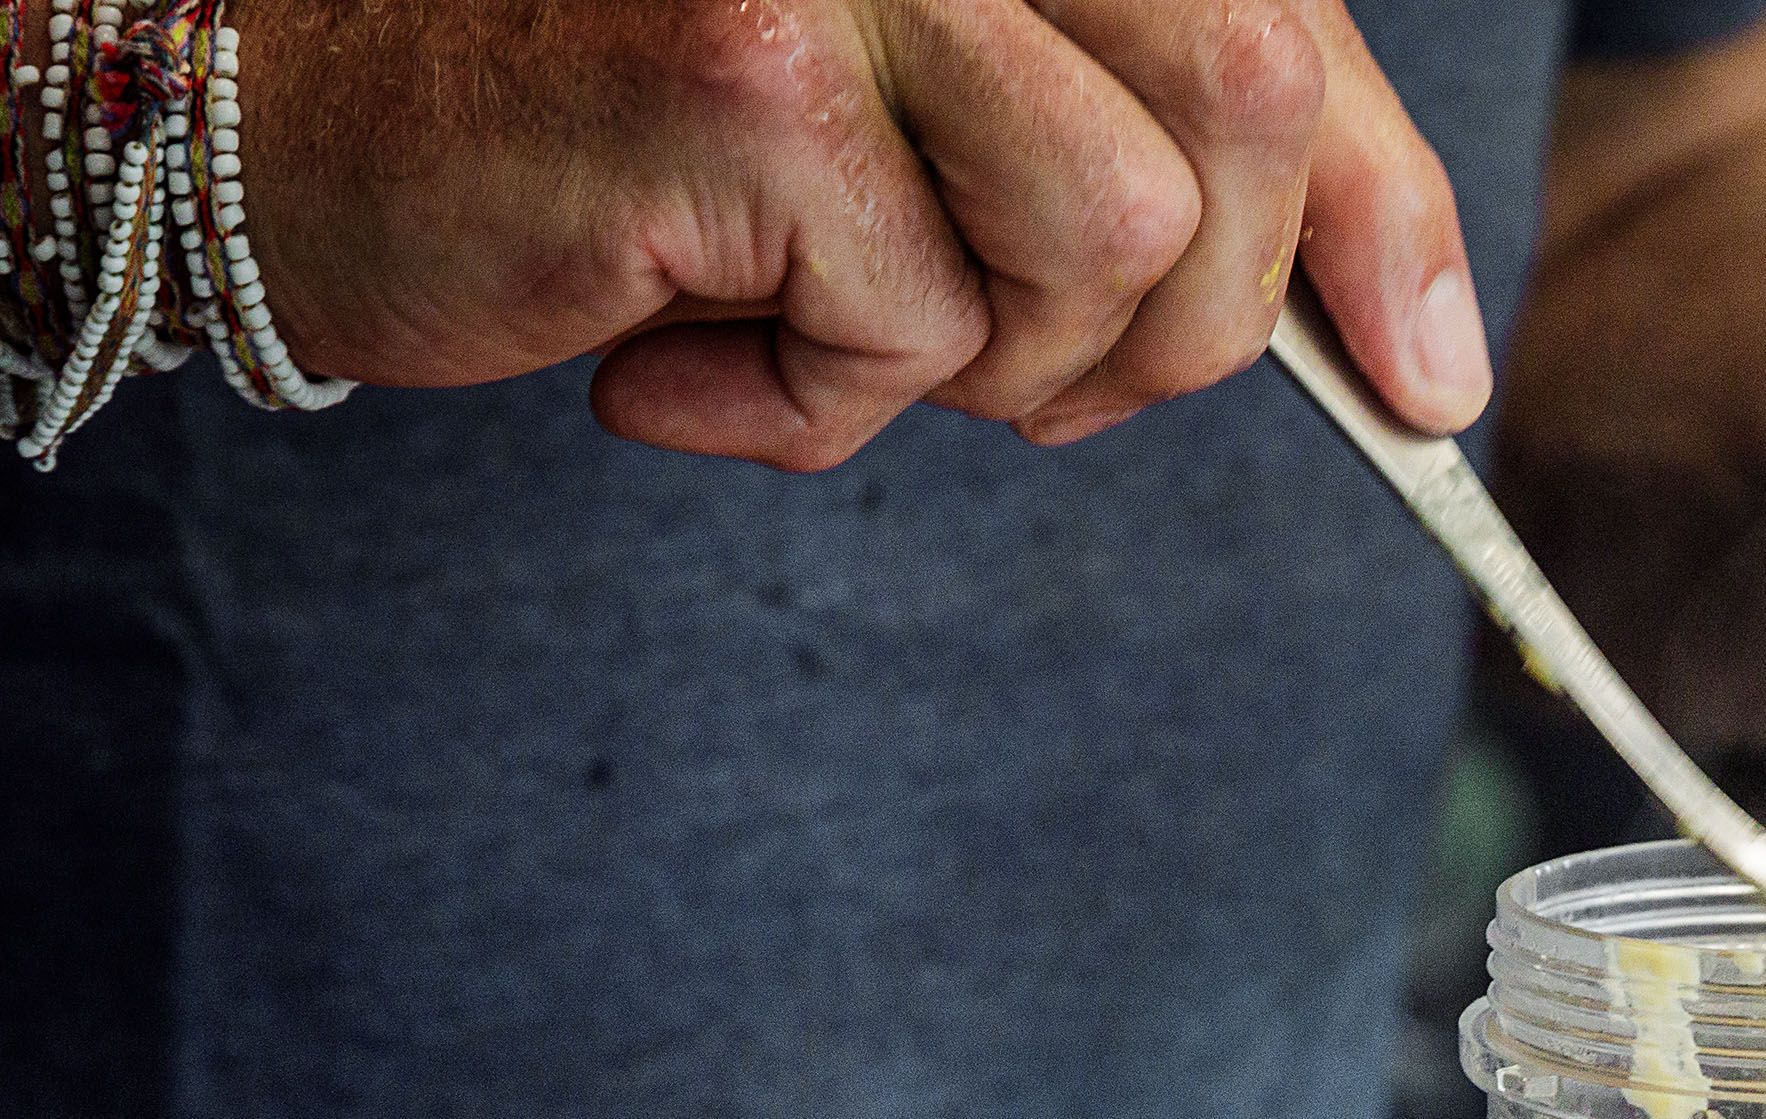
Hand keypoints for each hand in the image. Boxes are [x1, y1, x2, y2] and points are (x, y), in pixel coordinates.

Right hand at [214, 0, 1488, 467]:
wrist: (304, 124)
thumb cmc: (640, 140)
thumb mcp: (945, 143)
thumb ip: (1171, 185)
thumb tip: (1432, 361)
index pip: (1288, 28)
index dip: (1391, 212)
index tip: (1433, 377)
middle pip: (1250, 120)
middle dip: (1172, 326)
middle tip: (993, 365)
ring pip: (1121, 245)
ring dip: (989, 365)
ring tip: (813, 332)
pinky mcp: (751, 61)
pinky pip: (919, 327)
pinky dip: (811, 406)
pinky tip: (674, 354)